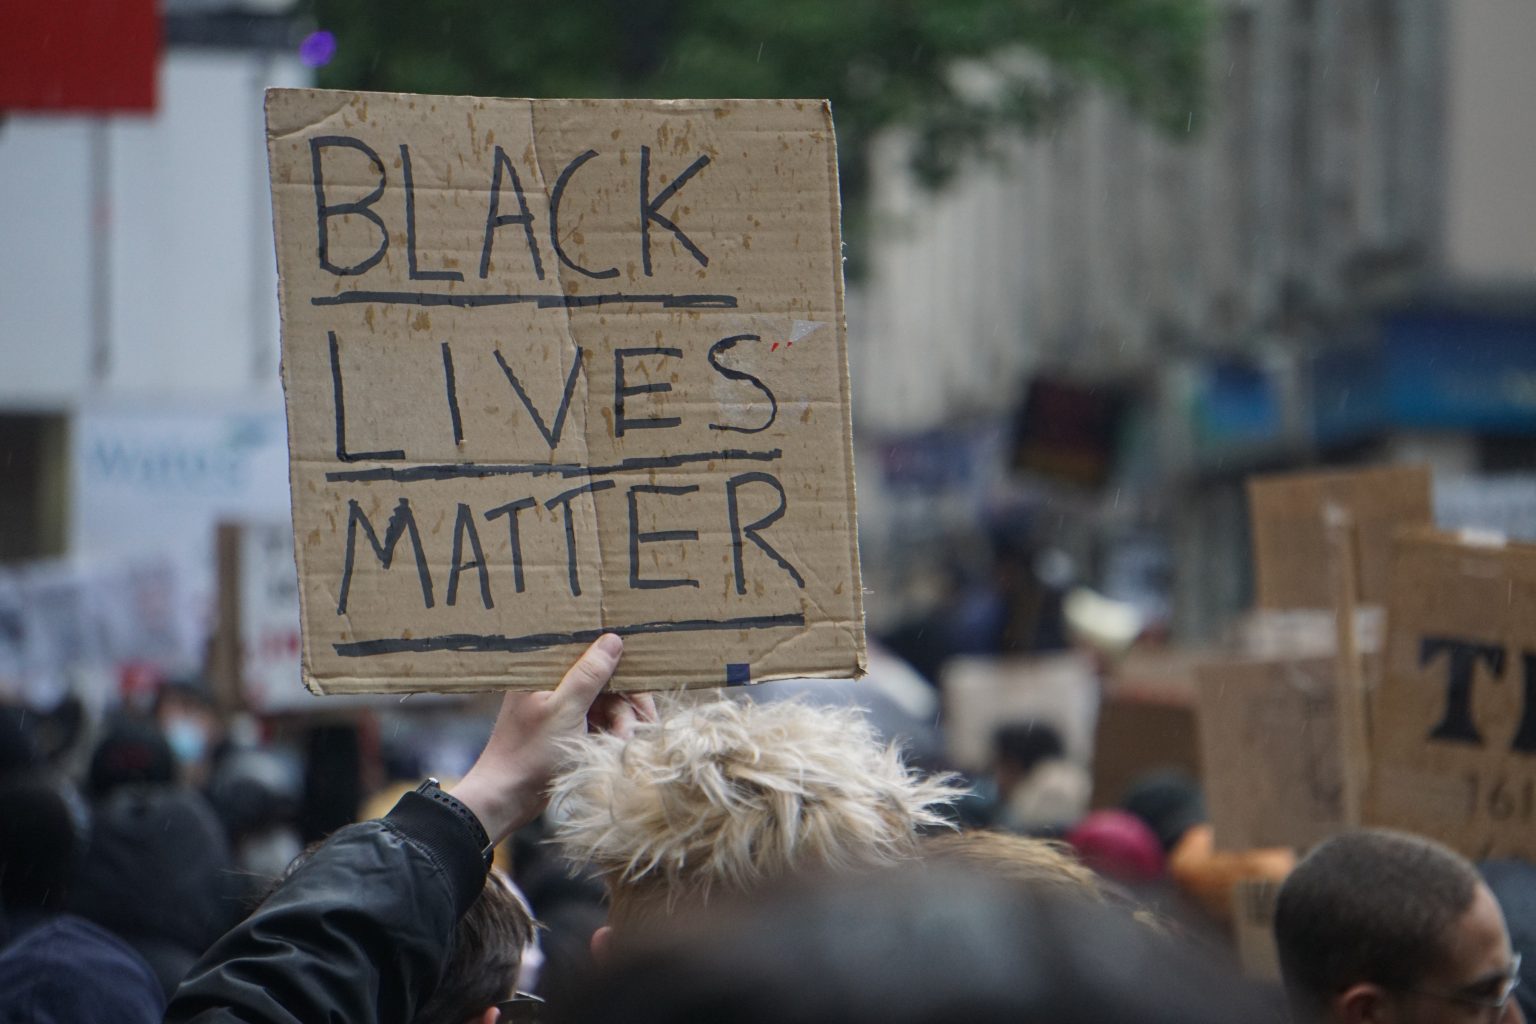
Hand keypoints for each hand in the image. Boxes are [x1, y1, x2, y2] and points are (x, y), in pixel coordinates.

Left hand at [448, 634, 650, 841]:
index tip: (643, 687)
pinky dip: (609, 733)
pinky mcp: (565, 728)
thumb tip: (613, 639)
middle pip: (604, 682)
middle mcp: (553, 683)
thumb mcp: (565, 710)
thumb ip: (589, 674)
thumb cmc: (529, 752)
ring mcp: (559, 706)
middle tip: (639, 728)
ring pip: (606, 704)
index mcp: (545, 670)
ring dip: (620, 723)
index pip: (592, 656)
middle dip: (624, 705)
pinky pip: (598, 721)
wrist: (507, 797)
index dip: (621, 669)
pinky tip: (614, 747)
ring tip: (622, 744)